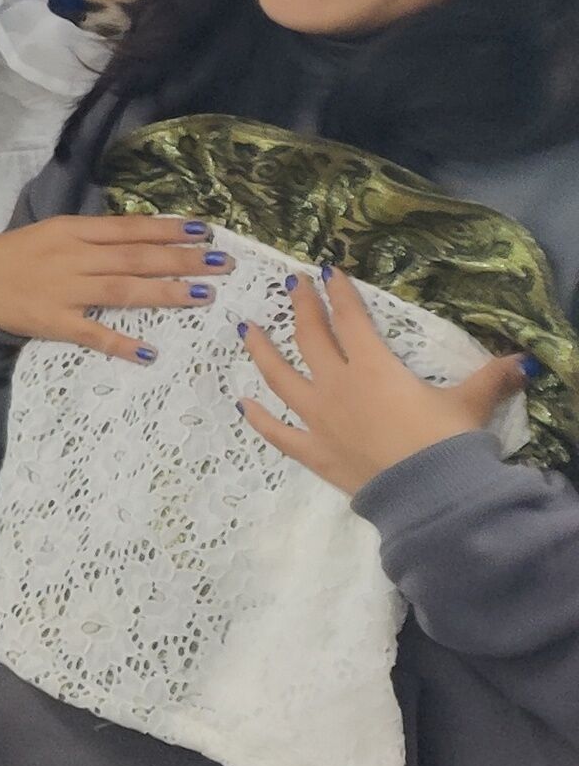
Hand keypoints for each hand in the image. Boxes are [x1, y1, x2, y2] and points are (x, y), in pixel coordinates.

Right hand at [0, 214, 225, 361]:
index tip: (206, 231)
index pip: (129, 228)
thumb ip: (94, 237)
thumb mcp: (52, 233)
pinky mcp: (51, 321)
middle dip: (182, 259)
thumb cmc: (16, 255)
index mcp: (71, 230)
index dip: (168, 229)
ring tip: (203, 295)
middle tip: (223, 264)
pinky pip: (91, 333)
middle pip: (135, 258)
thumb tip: (143, 237)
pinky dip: (120, 343)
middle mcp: (71, 257)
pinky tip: (149, 352)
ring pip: (122, 290)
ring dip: (165, 293)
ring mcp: (62, 290)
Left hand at [239, 263, 528, 498]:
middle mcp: (337, 385)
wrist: (429, 494)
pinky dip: (259, 418)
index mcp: (373, 367)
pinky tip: (243, 404)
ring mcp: (319, 418)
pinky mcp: (314, 452)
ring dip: (261, 350)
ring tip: (246, 328)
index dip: (340, 294)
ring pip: (280, 377)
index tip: (326, 271)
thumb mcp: (470, 404)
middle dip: (302, 308)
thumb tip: (522, 362)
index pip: (352, 321)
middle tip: (292, 284)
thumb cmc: (446, 441)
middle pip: (311, 338)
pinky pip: (278, 433)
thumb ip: (490, 379)